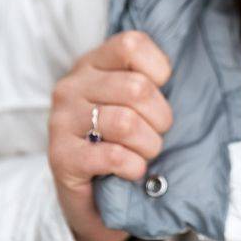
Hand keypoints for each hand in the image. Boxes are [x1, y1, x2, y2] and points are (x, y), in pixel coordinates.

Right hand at [46, 30, 173, 240]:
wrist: (90, 197)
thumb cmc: (120, 141)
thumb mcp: (132, 102)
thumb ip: (147, 81)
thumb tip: (178, 77)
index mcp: (92, 64)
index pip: (132, 44)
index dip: (158, 69)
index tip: (159, 91)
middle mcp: (71, 86)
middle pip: (136, 88)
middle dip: (160, 118)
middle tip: (157, 134)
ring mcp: (61, 120)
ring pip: (126, 123)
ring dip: (149, 145)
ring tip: (144, 154)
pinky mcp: (61, 156)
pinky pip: (112, 156)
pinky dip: (133, 166)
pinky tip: (132, 170)